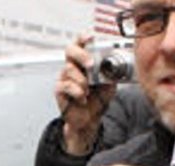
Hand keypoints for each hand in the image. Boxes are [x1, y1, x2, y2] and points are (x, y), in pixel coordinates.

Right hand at [55, 33, 116, 155]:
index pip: (80, 43)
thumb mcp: (110, 84)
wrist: (90, 120)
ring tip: (88, 90)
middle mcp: (72, 66)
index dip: (83, 37)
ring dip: (82, 80)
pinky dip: (77, 92)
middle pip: (70, 50)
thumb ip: (111, 72)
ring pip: (69, 69)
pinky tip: (82, 98)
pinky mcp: (59, 90)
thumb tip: (115, 62)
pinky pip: (65, 86)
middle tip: (91, 64)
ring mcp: (64, 78)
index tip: (91, 37)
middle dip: (81, 55)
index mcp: (83, 61)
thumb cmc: (97, 100)